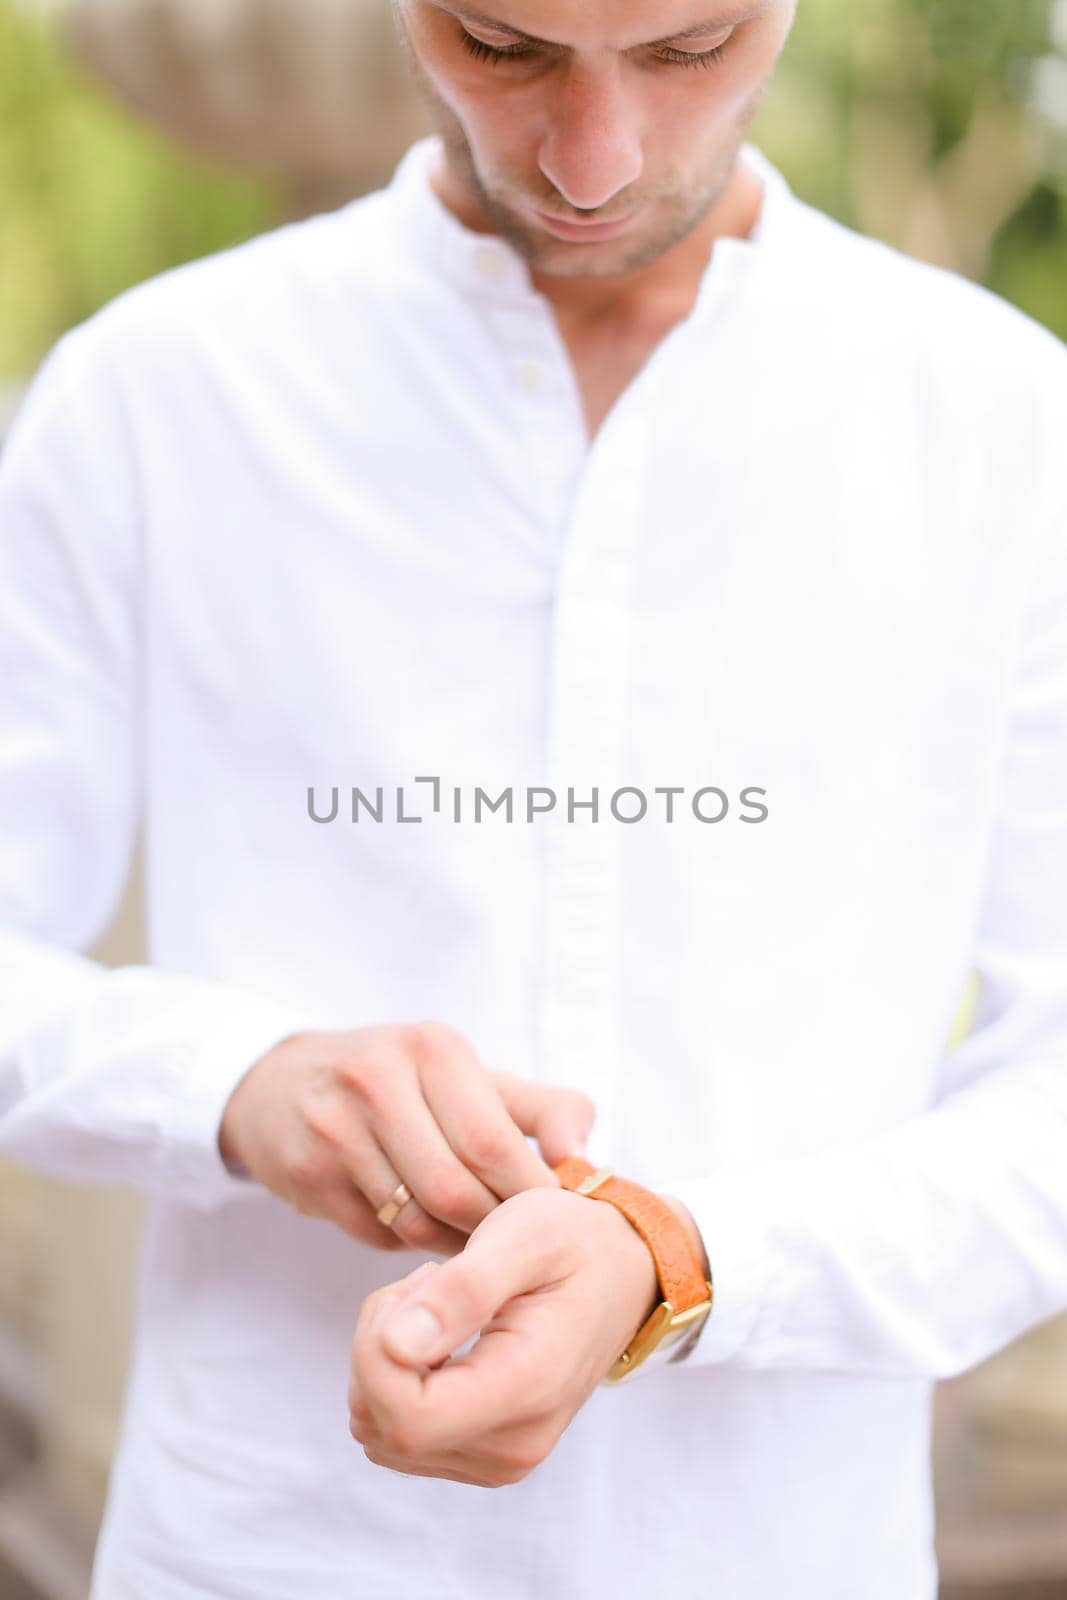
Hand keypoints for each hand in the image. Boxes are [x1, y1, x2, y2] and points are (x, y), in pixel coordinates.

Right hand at [218, 1020, 594, 1254]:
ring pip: (415, 1219)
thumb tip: (583, 1159)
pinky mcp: (304, 1175)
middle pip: (454, 1188)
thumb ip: (544, 1109)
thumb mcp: (469, 1076)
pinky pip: (378, 1234)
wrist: (281, 1084)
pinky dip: (408, 1243)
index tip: (553, 1216)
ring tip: (470, 1235)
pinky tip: (418, 1226)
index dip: (528, 1190)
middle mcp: (375, 1081)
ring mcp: (332, 1129)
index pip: (492, 1141)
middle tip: (511, 1239)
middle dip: (490, 1224)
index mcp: (431, 1048)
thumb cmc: (400, 1083)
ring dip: (453, 1241)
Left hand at [347, 1185, 668, 1486]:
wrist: (624, 1274)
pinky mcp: (483, 1455)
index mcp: (527, 1388)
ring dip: (385, 1360)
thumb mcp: (524, 1235)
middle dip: (378, 1345)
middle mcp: (514, 1444)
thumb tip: (396, 1346)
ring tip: (440, 1305)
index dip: (377, 1350)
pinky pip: (398, 1433)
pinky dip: (398, 1381)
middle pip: (382, 1425)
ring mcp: (500, 1459)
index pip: (405, 1416)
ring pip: (379, 1429)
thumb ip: (463, 1290)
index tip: (423, 1284)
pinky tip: (439, 1336)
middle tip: (431, 1284)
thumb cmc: (575, 1242)